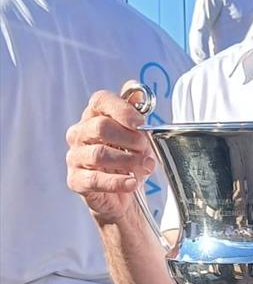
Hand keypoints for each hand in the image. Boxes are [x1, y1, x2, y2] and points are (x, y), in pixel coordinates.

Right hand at [65, 90, 154, 222]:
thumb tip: (135, 89)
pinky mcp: (76, 181)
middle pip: (101, 127)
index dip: (122, 110)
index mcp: (94, 116)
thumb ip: (135, 111)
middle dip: (130, 138)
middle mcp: (80, 134)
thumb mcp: (136, 134)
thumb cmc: (127, 158)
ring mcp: (75, 157)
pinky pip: (95, 179)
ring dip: (128, 161)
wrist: (121, 193)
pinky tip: (132, 182)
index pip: (101, 101)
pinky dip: (118, 182)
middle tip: (145, 148)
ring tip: (145, 166)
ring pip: (99, 154)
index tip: (141, 123)